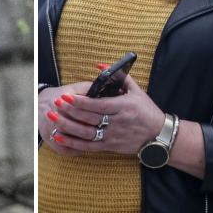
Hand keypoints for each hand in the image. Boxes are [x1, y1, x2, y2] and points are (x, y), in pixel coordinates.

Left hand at [50, 71, 166, 156]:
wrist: (159, 135)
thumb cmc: (147, 111)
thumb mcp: (137, 91)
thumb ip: (119, 76)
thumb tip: (100, 65)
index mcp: (124, 107)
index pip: (99, 105)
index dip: (81, 102)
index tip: (67, 96)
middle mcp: (117, 123)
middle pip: (89, 118)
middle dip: (70, 111)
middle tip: (56, 104)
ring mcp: (113, 136)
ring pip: (86, 133)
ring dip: (67, 126)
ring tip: (53, 118)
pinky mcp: (110, 147)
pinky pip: (88, 147)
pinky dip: (73, 143)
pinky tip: (60, 137)